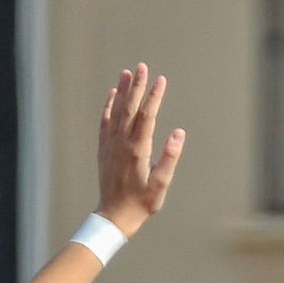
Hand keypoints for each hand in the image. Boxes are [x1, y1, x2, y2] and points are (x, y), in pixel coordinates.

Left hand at [96, 63, 185, 236]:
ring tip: (127, 72)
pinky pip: (105, 122)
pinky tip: (112, 94)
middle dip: (137, 86)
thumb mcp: (161, 184)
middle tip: (142, 66)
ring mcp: (110, 145)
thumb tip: (179, 133)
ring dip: (122, 91)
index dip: (154, 96)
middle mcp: (121, 143)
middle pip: (130, 108)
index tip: (161, 79)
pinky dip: (108, 107)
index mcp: (137, 150)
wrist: (114, 216)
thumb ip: (169, 158)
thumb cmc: (142, 203)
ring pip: (116, 112)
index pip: (147, 116)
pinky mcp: (104, 150)